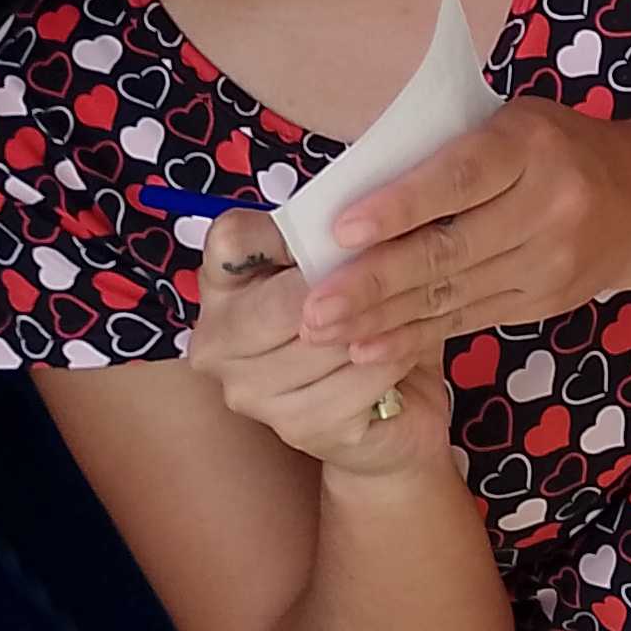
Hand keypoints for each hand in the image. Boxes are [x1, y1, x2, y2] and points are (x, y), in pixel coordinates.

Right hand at [195, 211, 449, 478]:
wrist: (386, 411)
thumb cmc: (362, 318)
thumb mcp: (348, 264)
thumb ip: (338, 234)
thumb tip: (371, 202)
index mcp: (222, 285)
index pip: (232, 239)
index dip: (288, 230)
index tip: (342, 230)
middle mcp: (217, 342)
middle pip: (283, 301)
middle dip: (348, 285)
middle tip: (402, 266)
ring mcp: (250, 392)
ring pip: (327, 342)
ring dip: (381, 321)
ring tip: (414, 306)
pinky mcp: (296, 428)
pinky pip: (359, 380)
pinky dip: (394, 358)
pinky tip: (407, 348)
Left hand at [297, 101, 630, 364]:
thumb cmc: (553, 147)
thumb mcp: (512, 123)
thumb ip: (449, 149)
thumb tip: (356, 186)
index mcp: (531, 146)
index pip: (459, 177)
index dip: (401, 205)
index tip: (343, 228)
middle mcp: (547, 207)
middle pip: (449, 249)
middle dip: (373, 282)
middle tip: (312, 306)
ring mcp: (548, 263)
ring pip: (451, 293)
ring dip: (380, 318)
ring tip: (322, 333)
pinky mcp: (540, 302)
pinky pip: (466, 320)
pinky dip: (412, 337)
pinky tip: (367, 348)